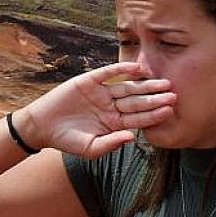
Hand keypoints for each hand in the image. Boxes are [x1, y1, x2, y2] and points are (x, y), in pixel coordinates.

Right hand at [17, 62, 175, 157]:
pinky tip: (137, 68)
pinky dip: (122, 69)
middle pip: (137, 101)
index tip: (170, 111)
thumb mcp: (89, 148)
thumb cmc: (66, 141)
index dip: (154, 114)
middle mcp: (110, 106)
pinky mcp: (89, 81)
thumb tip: (131, 138)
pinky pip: (109, 73)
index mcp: (113, 123)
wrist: (41, 127)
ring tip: (162, 82)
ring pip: (127, 87)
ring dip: (145, 84)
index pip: (138, 118)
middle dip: (155, 98)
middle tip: (174, 94)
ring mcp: (101, 93)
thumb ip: (110, 144)